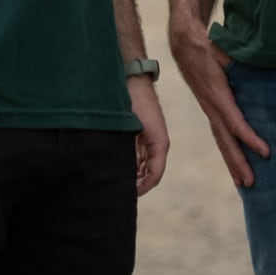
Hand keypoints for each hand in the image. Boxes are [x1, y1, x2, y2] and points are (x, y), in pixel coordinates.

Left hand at [128, 74, 169, 195]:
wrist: (131, 79)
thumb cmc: (133, 102)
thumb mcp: (132, 131)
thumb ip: (132, 153)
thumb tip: (128, 174)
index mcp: (160, 144)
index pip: (155, 175)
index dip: (142, 188)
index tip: (127, 195)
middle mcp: (158, 143)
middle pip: (150, 173)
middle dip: (137, 184)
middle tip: (119, 191)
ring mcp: (150, 138)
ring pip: (144, 165)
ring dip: (133, 174)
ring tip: (116, 181)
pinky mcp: (142, 134)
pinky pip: (139, 155)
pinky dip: (130, 164)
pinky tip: (116, 166)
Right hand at [168, 20, 268, 186]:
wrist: (185, 44)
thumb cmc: (208, 45)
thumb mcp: (223, 49)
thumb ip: (237, 57)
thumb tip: (260, 57)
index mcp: (217, 94)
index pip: (234, 121)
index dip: (249, 137)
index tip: (265, 151)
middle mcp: (212, 106)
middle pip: (225, 139)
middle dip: (238, 162)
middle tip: (251, 182)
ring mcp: (209, 110)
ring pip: (221, 140)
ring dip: (232, 162)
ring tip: (244, 183)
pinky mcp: (210, 109)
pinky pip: (219, 134)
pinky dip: (228, 151)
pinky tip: (236, 165)